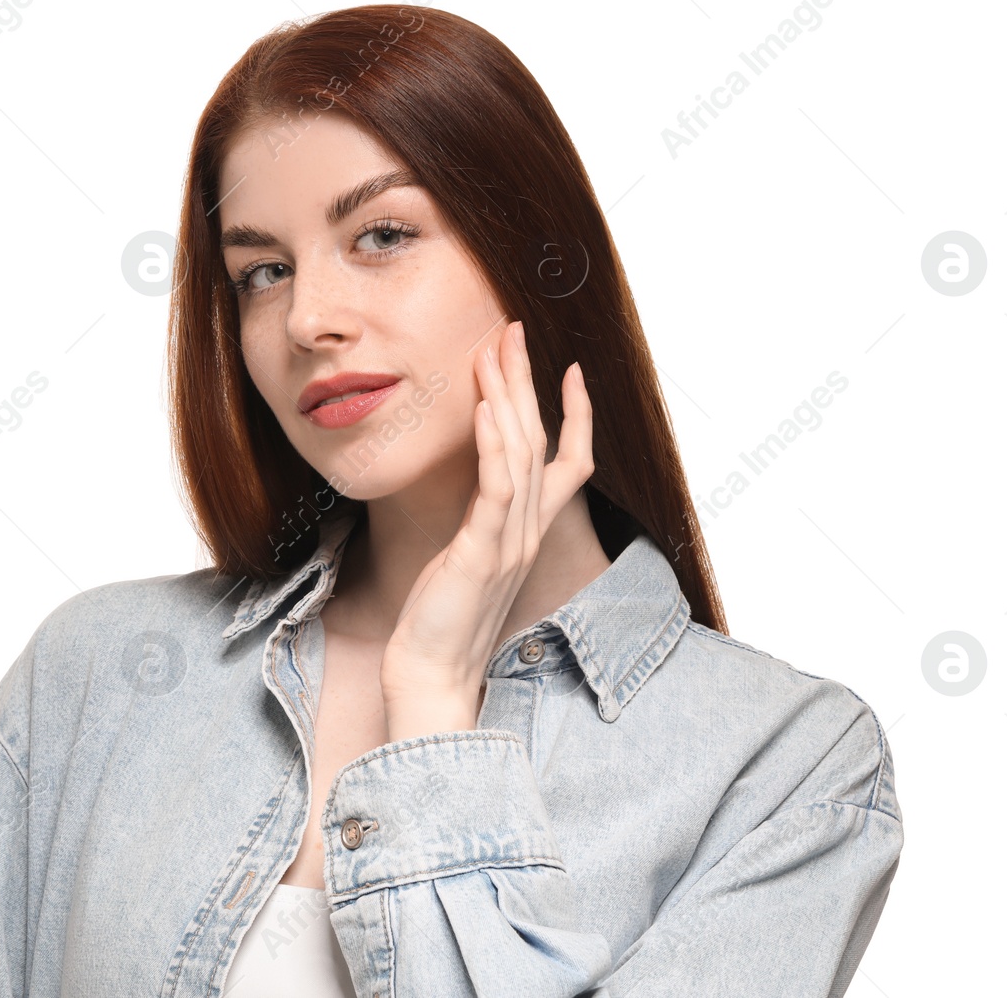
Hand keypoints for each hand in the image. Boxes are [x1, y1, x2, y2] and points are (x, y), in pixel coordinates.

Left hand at [379, 319, 594, 740]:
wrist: (432, 676)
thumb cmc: (441, 622)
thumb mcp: (468, 561)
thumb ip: (481, 524)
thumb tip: (477, 493)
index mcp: (529, 532)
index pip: (569, 462)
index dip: (575, 415)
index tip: (570, 370)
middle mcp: (529, 532)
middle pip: (539, 442)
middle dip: (527, 382)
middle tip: (512, 331)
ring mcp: (510, 543)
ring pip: (520, 456)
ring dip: (508, 398)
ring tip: (495, 352)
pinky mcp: (482, 555)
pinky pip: (496, 492)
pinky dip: (492, 447)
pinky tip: (485, 411)